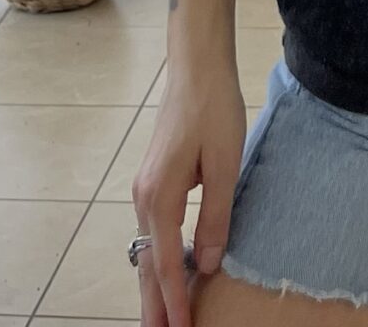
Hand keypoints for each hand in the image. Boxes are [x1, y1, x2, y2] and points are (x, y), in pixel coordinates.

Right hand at [132, 74, 246, 324]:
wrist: (196, 66)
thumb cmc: (214, 108)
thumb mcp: (224, 164)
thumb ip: (215, 216)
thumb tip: (208, 264)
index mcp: (160, 197)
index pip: (167, 265)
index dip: (175, 303)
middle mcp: (143, 197)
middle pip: (147, 265)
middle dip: (154, 306)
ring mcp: (144, 188)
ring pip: (147, 250)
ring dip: (155, 287)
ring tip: (165, 319)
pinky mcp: (152, 180)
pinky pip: (152, 233)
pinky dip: (158, 261)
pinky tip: (169, 274)